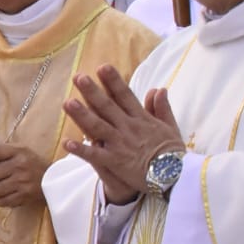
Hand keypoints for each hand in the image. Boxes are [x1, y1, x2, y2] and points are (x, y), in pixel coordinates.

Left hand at [0, 142, 51, 207]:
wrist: (55, 180)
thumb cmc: (34, 165)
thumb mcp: (22, 151)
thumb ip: (4, 152)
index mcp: (19, 152)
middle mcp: (19, 166)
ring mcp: (21, 183)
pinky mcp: (23, 197)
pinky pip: (1, 202)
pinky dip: (0, 200)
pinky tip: (5, 195)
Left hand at [60, 67, 185, 205]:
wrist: (177, 176)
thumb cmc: (174, 153)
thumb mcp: (171, 127)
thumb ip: (162, 108)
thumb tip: (159, 88)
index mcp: (141, 119)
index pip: (125, 96)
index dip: (113, 81)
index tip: (102, 67)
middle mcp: (129, 128)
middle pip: (108, 107)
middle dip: (93, 92)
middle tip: (78, 77)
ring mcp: (120, 144)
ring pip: (98, 127)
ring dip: (82, 115)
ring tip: (68, 103)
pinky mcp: (115, 162)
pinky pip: (95, 155)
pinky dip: (81, 150)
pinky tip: (66, 143)